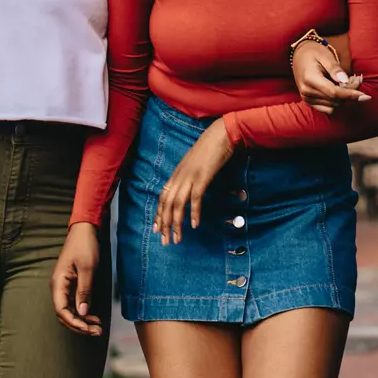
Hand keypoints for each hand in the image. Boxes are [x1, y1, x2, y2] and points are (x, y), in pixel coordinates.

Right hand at [50, 222, 103, 335]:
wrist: (85, 230)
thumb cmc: (85, 246)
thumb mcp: (87, 268)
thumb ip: (84, 291)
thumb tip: (83, 313)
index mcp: (58, 283)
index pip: (61, 311)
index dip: (74, 323)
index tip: (88, 328)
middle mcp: (58, 287)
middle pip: (65, 314)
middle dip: (80, 325)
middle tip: (97, 331)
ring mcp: (64, 287)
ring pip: (70, 311)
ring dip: (83, 321)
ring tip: (98, 328)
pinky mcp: (72, 285)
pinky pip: (75, 304)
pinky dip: (84, 312)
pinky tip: (94, 317)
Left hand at [154, 119, 234, 245]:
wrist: (220, 135)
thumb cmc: (209, 150)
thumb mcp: (194, 165)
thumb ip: (188, 177)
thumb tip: (187, 190)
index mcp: (176, 174)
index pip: (162, 198)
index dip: (159, 215)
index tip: (157, 230)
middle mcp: (179, 177)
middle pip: (167, 204)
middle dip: (165, 225)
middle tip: (165, 241)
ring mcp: (190, 177)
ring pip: (177, 204)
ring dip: (176, 223)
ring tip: (177, 238)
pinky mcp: (202, 177)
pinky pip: (195, 198)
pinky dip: (194, 212)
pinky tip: (194, 224)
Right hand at [292, 41, 367, 114]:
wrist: (299, 55)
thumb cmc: (314, 52)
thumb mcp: (325, 55)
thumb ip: (335, 69)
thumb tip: (345, 81)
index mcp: (310, 79)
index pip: (334, 92)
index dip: (351, 95)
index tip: (365, 96)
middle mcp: (306, 91)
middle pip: (336, 100)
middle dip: (350, 93)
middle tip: (357, 79)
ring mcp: (307, 98)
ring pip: (334, 106)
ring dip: (344, 98)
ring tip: (347, 83)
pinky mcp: (309, 102)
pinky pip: (328, 109)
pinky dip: (337, 102)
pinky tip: (340, 91)